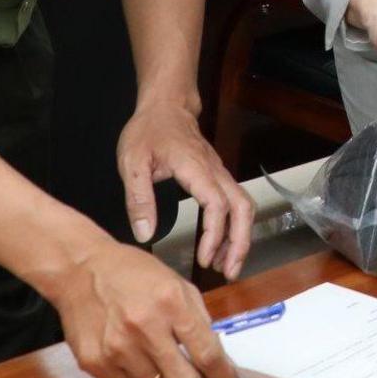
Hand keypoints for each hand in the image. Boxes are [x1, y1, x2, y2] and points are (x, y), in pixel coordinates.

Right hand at [36, 240, 239, 377]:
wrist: (80, 269)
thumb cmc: (133, 274)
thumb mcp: (177, 283)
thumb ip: (199, 318)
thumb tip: (216, 356)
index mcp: (171, 304)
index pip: (208, 354)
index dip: (223, 377)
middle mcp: (144, 328)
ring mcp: (116, 349)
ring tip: (158, 363)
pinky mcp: (94, 363)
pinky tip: (133, 360)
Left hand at [116, 98, 254, 278]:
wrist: (166, 106)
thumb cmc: (149, 131)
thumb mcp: (132, 163)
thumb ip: (138, 199)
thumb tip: (145, 234)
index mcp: (195, 167)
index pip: (216, 204)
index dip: (214, 234)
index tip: (203, 257)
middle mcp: (214, 170)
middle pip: (243, 208)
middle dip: (240, 242)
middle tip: (228, 271)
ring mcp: (219, 172)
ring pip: (244, 206)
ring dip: (240, 237)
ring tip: (225, 265)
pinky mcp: (218, 176)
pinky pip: (235, 203)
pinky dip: (233, 227)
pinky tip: (218, 245)